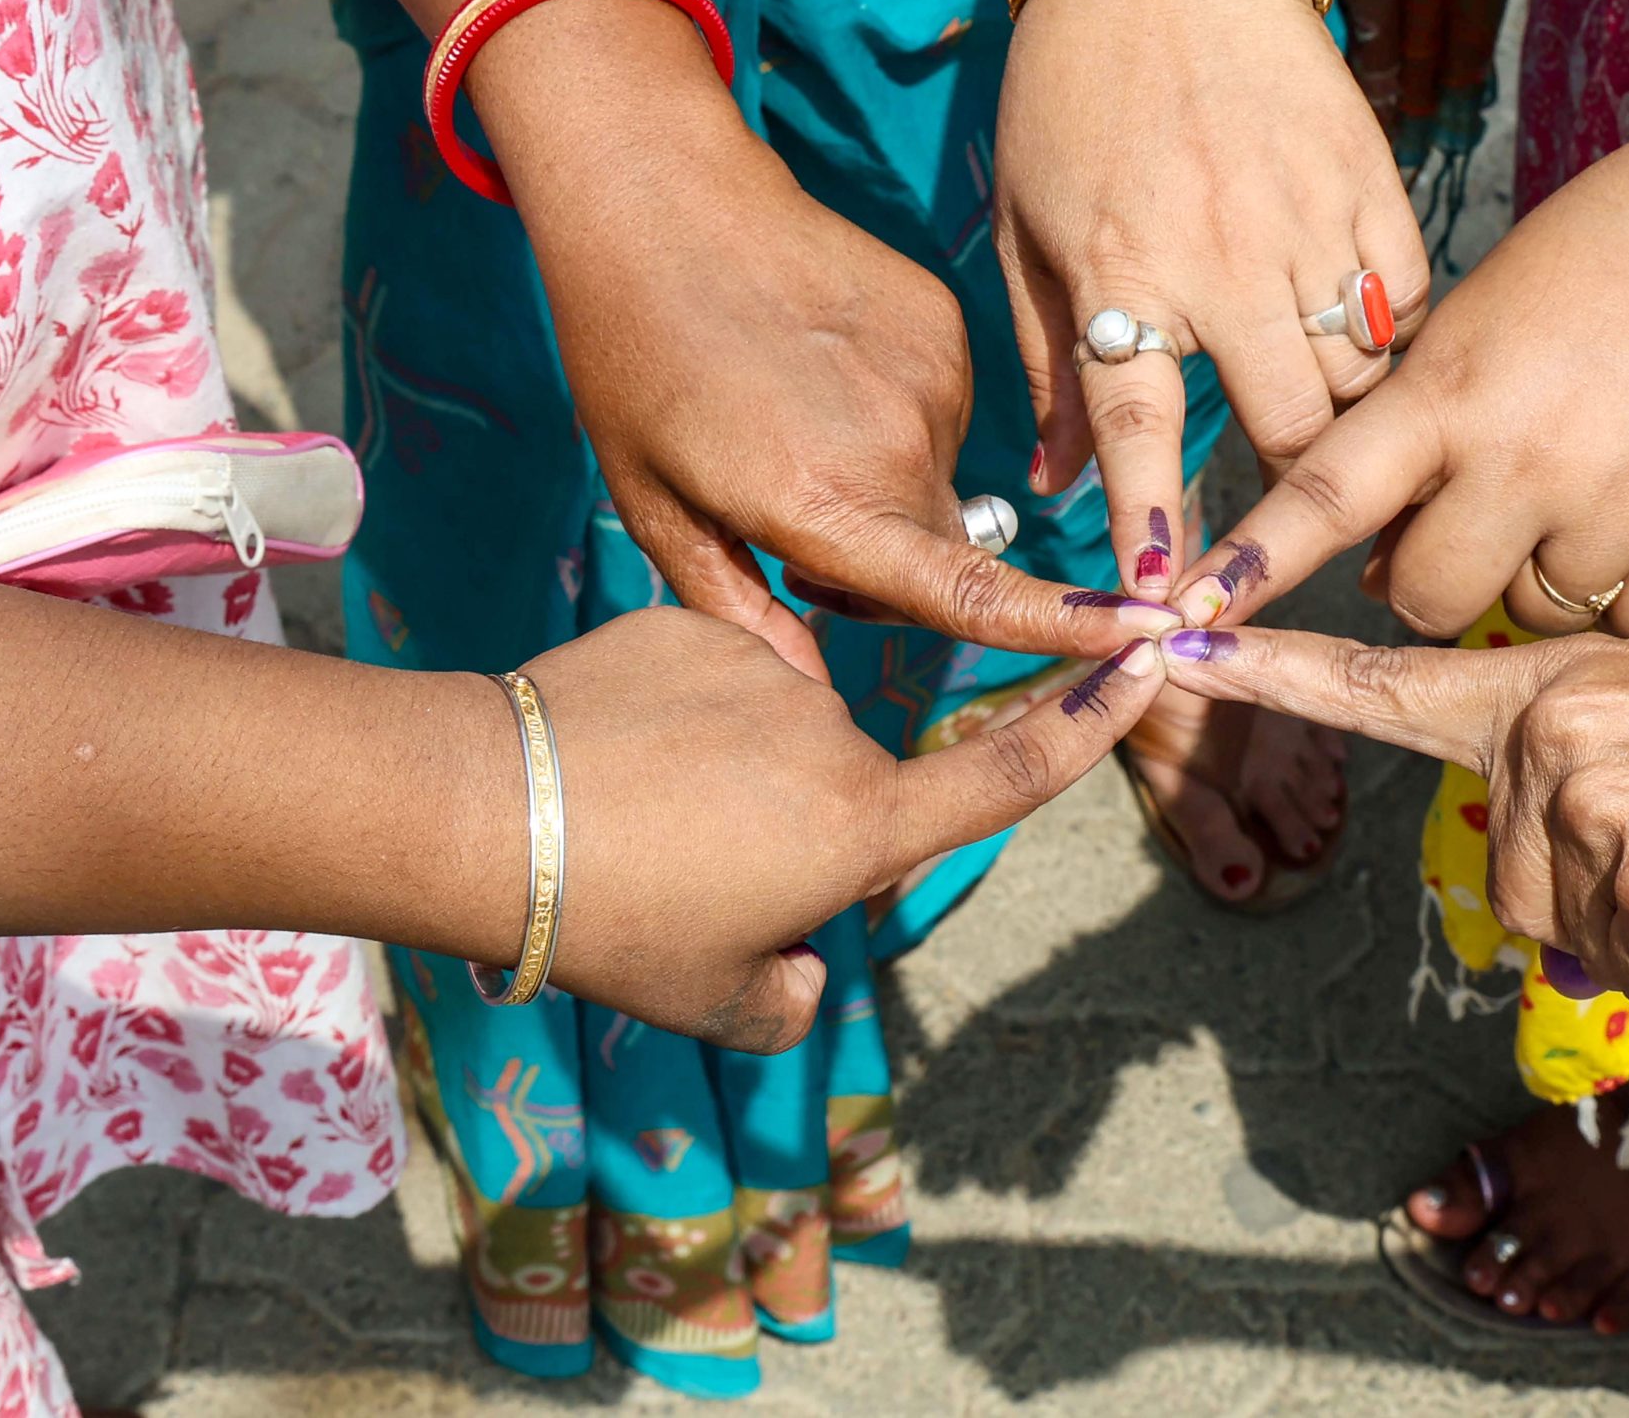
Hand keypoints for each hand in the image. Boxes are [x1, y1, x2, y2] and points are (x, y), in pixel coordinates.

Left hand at [501, 82, 1178, 664]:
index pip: (971, 593)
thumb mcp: (656, 505)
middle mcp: (902, 446)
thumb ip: (737, 611)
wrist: (664, 202)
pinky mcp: (946, 327)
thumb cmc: (637, 361)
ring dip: (887, 485)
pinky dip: (894, 417)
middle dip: (890, 566)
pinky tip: (822, 374)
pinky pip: (941, 412)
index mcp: (830, 501)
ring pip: (939, 481)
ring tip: (792, 427)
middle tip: (784, 526)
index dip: (1065, 630)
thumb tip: (804, 689)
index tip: (1149, 637)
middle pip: (944, 552)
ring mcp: (935, 379)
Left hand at [503, 607, 1167, 1048]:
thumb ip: (790, 998)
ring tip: (635, 815)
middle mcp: (833, 736)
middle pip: (848, 786)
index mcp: (858, 827)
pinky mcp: (693, 626)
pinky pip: (714, 679)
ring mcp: (765, 670)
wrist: (482, 810)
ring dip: (733, 772)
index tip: (1147, 658)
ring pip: (776, 732)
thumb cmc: (608, 921)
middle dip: (795, 830)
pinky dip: (681, 717)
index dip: (1084, 727)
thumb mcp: (713, 1002)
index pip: (1004, 777)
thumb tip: (800, 963)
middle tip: (689, 879)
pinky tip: (612, 753)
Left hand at [995, 0, 1428, 596]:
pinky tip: (1364, 337)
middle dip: (1301, 493)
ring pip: (1364, 377)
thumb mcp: (1025, 222)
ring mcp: (1309, 222)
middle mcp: (1224, 261)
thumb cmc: (1073, 90)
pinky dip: (1393, 338)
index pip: (1143, 434)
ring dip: (1351, 418)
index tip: (1168, 608)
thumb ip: (1043, 359)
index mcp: (1125, 274)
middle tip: (1297, 519)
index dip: (1158, 529)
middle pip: (1295, 430)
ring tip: (1333, 426)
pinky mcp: (1373, 184)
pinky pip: (1407, 303)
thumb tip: (1054, 486)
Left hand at [1158, 624, 1628, 1015]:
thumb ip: (1574, 785)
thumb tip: (1559, 913)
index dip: (1269, 668)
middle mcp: (1549, 737)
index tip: (1169, 637)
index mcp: (1544, 688)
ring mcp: (1597, 809)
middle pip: (1514, 896)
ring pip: (1581, 946)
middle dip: (1608, 907)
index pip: (1379, 682)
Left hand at [1167, 91, 1628, 640]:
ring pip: (1537, 613)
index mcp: (1451, 389)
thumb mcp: (1474, 321)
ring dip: (1536, 577)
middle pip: (1429, 599)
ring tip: (1572, 493)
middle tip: (1464, 525)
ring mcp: (1624, 496)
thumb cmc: (1594, 257)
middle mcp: (1529, 454)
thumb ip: (1413, 433)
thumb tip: (1371, 561)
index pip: (1327, 495)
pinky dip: (1627, 595)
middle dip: (1427, 581)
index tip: (1187, 617)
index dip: (1254, 564)